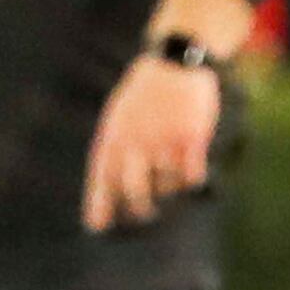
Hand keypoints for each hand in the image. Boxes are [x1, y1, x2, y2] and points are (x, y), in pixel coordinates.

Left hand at [83, 54, 220, 232]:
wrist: (176, 61)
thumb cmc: (145, 92)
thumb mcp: (118, 115)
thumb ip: (115, 147)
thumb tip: (112, 187)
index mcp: (114, 135)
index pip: (102, 178)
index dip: (99, 205)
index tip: (97, 227)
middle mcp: (137, 141)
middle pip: (135, 192)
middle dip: (140, 210)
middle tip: (146, 215)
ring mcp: (164, 141)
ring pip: (167, 185)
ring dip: (171, 187)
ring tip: (173, 175)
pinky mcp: (192, 139)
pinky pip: (192, 177)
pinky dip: (192, 179)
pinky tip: (192, 169)